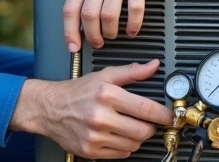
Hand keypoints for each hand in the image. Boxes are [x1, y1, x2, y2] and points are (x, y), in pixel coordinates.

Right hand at [11, 59, 172, 158]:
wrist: (49, 109)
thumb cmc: (77, 92)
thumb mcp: (104, 76)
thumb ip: (132, 72)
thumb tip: (153, 66)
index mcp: (107, 96)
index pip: (146, 109)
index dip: (163, 114)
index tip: (169, 116)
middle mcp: (101, 117)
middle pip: (143, 131)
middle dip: (150, 127)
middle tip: (148, 122)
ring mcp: (95, 136)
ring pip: (133, 144)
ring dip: (137, 137)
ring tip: (130, 127)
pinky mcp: (91, 150)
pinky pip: (121, 154)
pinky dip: (125, 146)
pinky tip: (118, 135)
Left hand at [63, 0, 182, 50]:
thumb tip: (77, 21)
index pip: (70, 9)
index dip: (70, 32)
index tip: (73, 47)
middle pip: (89, 16)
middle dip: (93, 36)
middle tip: (98, 42)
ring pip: (110, 15)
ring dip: (111, 32)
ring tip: (114, 34)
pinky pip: (135, 9)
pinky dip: (133, 25)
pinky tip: (132, 29)